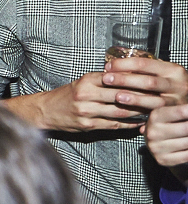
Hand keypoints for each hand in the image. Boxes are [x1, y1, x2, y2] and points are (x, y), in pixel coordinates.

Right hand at [29, 71, 152, 131]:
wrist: (45, 111)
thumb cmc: (67, 95)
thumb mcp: (83, 82)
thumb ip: (104, 81)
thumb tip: (130, 79)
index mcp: (87, 80)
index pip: (118, 79)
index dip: (137, 82)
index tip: (153, 83)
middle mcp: (86, 94)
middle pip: (122, 96)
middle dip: (142, 98)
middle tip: (159, 99)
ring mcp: (87, 111)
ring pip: (120, 111)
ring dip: (138, 112)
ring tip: (152, 111)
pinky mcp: (87, 124)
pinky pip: (113, 124)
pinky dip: (128, 124)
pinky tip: (138, 123)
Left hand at [104, 57, 187, 109]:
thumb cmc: (172, 84)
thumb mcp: (163, 73)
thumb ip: (144, 71)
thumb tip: (114, 68)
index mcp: (172, 70)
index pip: (145, 64)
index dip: (124, 65)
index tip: (109, 66)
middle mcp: (177, 84)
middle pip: (148, 82)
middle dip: (125, 80)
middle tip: (107, 79)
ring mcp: (175, 100)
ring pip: (153, 100)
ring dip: (134, 99)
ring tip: (118, 97)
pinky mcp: (172, 114)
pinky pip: (156, 114)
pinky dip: (142, 114)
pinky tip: (129, 113)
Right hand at [146, 103, 187, 170]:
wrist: (156, 144)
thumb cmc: (169, 124)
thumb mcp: (172, 113)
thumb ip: (184, 109)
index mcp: (155, 117)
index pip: (182, 111)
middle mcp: (153, 132)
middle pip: (186, 128)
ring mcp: (156, 148)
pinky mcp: (163, 160)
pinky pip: (187, 155)